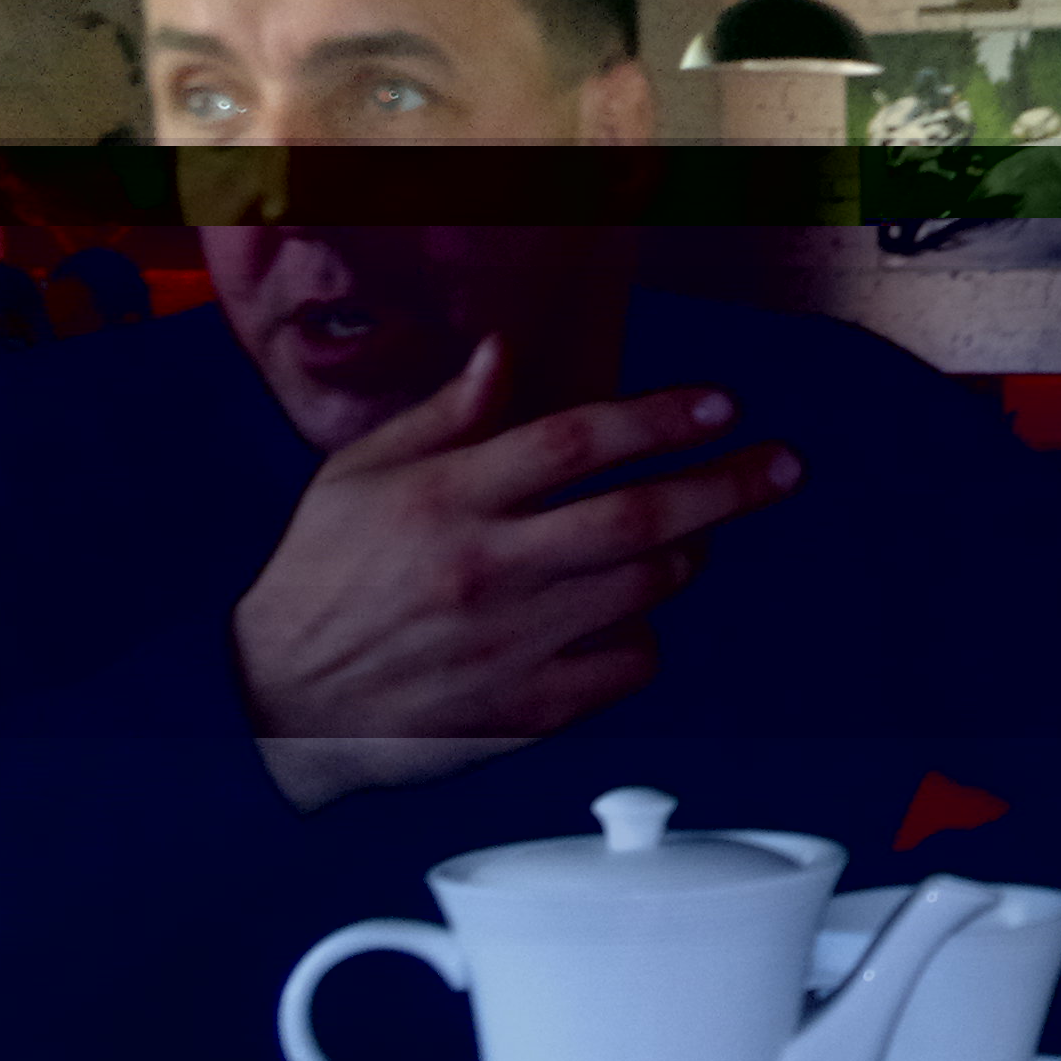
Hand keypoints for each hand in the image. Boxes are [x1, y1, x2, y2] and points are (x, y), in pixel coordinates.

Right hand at [234, 336, 804, 812]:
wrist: (276, 703)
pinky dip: (647, 638)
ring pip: (645, 589)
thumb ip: (445, 414)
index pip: (575, 440)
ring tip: (693, 538)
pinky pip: (627, 666)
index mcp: (444, 497)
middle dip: (727, 484)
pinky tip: (633, 619)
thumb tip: (504, 351)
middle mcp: (485, 566)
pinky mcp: (524, 709)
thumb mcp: (359, 474)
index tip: (721, 404)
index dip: (660, 417)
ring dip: (686, 556)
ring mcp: (510, 642)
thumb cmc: (321, 576)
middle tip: (784, 466)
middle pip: (638, 515)